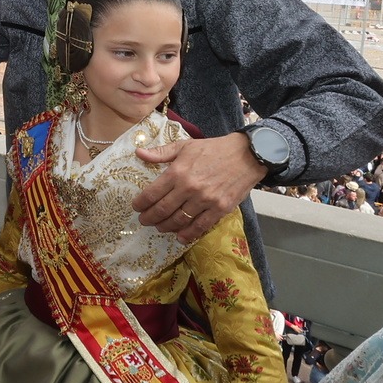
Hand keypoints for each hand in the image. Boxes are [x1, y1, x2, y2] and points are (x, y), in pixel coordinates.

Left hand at [133, 133, 265, 242]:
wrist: (247, 155)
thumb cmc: (213, 149)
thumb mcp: (185, 146)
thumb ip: (161, 152)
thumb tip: (138, 153)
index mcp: (178, 172)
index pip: (152, 193)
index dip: (141, 203)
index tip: (136, 207)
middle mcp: (189, 188)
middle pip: (163, 210)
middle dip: (150, 218)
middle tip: (144, 220)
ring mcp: (205, 200)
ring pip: (179, 220)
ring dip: (165, 226)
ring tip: (159, 227)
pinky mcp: (220, 209)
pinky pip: (200, 226)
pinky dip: (187, 234)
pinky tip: (180, 237)